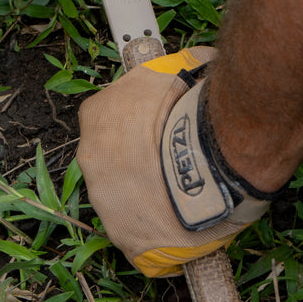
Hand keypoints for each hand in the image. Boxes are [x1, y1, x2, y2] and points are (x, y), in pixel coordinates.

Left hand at [77, 47, 273, 276]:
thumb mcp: (178, 70)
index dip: (138, 126)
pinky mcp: (127, 239)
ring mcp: (105, 203)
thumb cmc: (195, 109)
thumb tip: (191, 62)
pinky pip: (139, 238)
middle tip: (175, 163)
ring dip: (148, 199)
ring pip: (123, 201)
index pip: (109, 119)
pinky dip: (158, 234)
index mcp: (97, 116)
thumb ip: (172, 69)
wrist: (211, 157)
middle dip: (139, 164)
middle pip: (112, 163)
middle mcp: (91, 161)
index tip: (161, 131)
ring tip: (186, 196)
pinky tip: (184, 225)